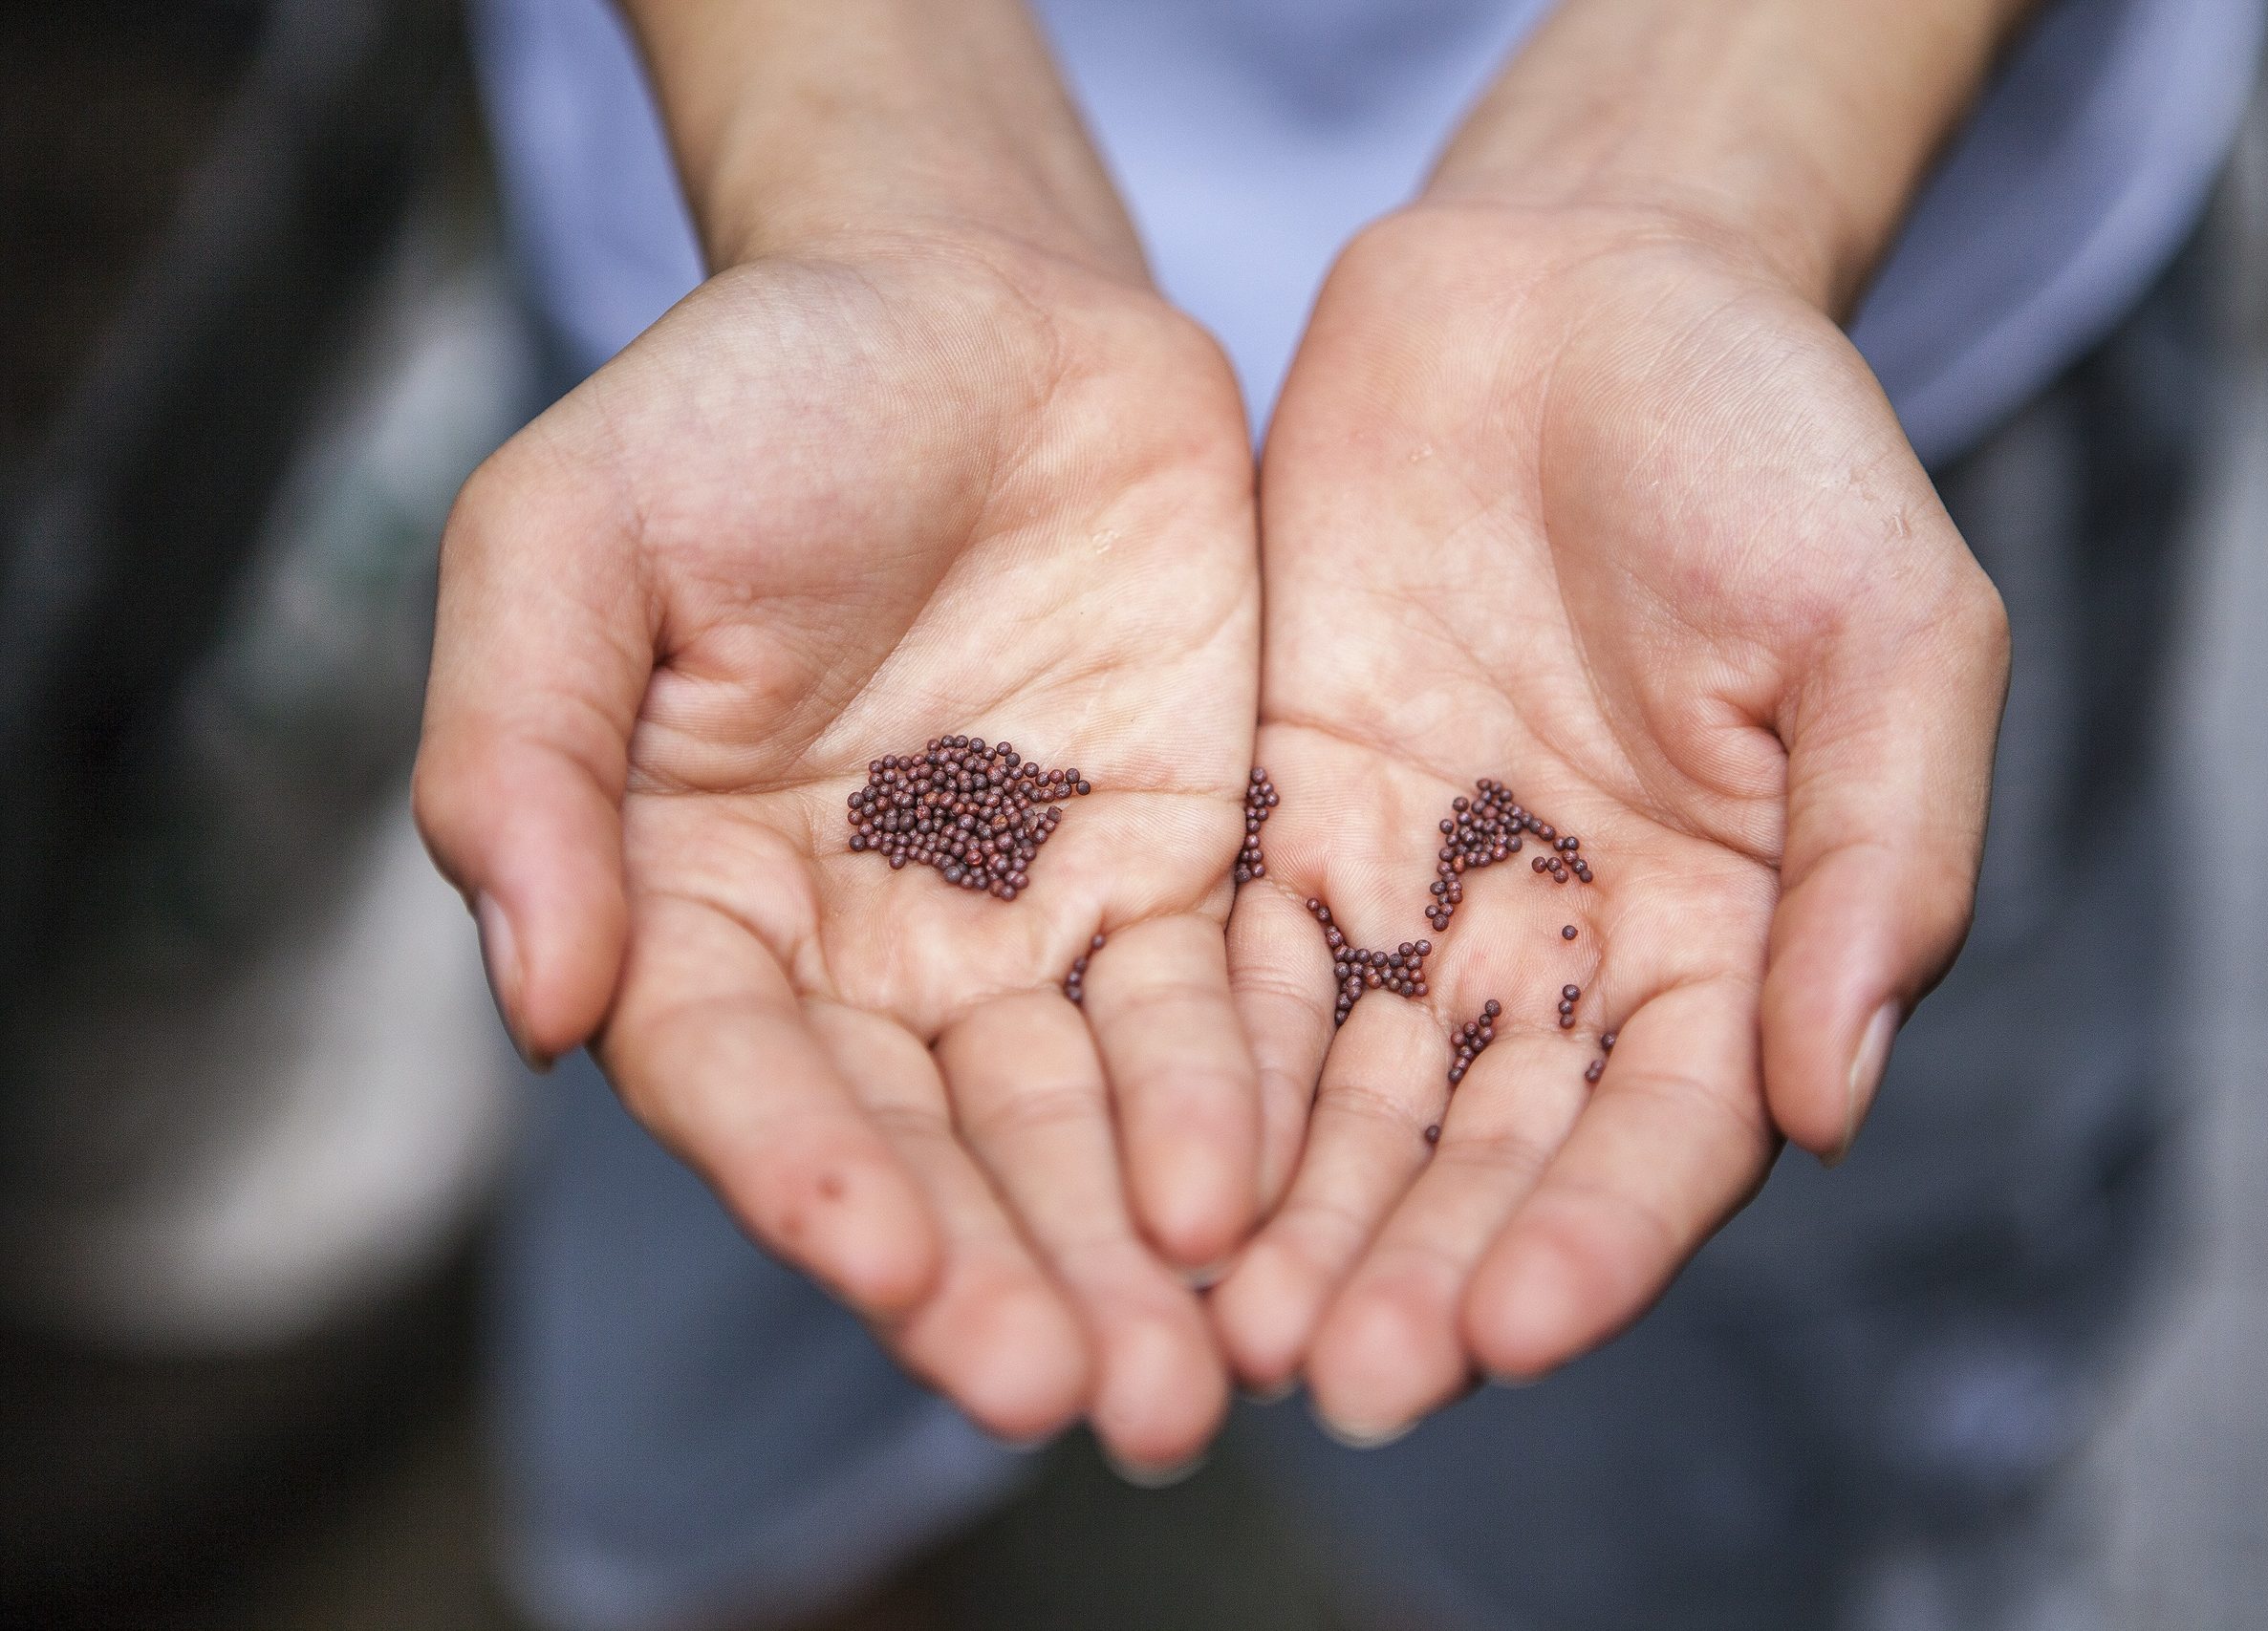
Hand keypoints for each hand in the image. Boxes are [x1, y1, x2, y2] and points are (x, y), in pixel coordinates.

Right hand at [414, 231, 1259, 1470]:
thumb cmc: (749, 397)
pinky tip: (1261, 1204)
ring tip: (1187, 1378)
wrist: (972, 295)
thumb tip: (534, 997)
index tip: (879, 1261)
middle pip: (925, 1149)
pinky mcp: (1166, 877)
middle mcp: (857, 951)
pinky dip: (1229, 1110)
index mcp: (688, 896)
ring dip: (1124, 1252)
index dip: (803, 1177)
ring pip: (1073, 1124)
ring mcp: (1020, 924)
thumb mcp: (572, 531)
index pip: (740, 1077)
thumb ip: (519, 750)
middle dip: (999, 1274)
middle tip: (1084, 1397)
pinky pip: (1203, 1016)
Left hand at [1212, 203, 2007, 1440]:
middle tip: (1333, 1374)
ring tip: (1217, 1323)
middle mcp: (1558, 954)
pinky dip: (1189, 1070)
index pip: (1664, 1137)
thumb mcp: (1887, 622)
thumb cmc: (1770, 438)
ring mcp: (1410, 896)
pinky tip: (1137, 1158)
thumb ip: (1887, 852)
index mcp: (1727, 937)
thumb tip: (1841, 1095)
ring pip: (1341, 1098)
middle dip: (1414, 1269)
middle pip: (1483, 1155)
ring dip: (1288, 1216)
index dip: (1594, 1241)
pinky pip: (1224, 967)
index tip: (1509, 1329)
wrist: (1581, 283)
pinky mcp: (1278, 822)